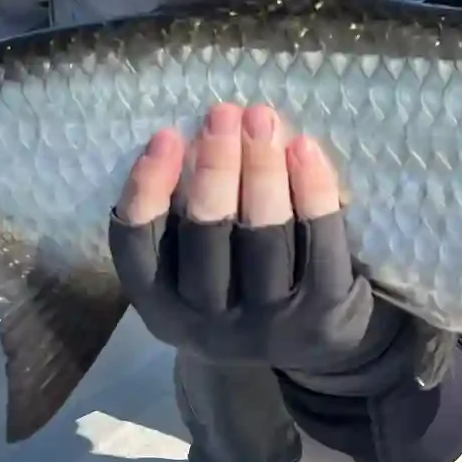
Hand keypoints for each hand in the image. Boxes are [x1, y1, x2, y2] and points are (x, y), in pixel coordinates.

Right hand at [109, 103, 435, 390]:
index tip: (166, 135)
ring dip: (262, 170)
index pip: (138, 249)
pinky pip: (319, 244)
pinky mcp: (322, 315)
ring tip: (262, 119)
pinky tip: (305, 148)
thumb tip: (205, 134)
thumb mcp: (194, 265)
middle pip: (207, 237)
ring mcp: (269, 325)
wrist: (308, 348)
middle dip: (215, 167)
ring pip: (263, 238)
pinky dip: (312, 191)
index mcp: (162, 309)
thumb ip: (187, 211)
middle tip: (224, 113)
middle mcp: (209, 326)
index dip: (146, 190)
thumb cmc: (239, 282)